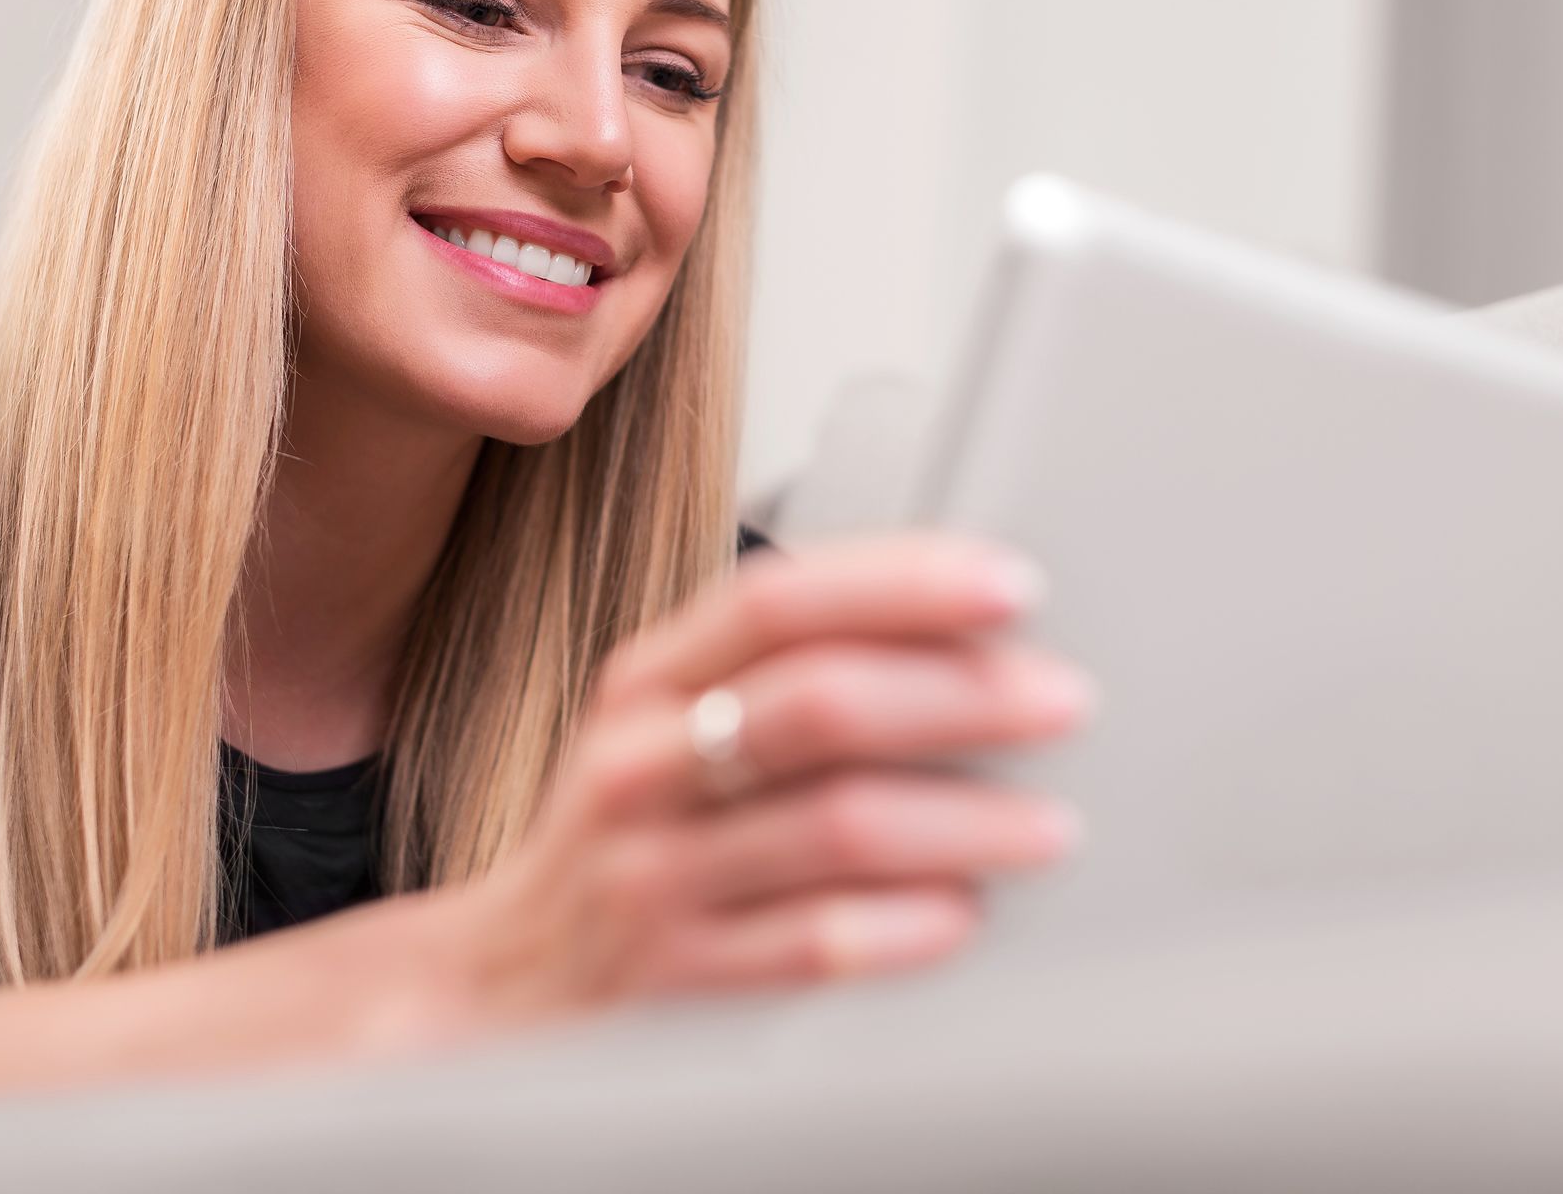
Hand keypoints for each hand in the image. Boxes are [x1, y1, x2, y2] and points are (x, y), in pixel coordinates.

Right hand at [442, 532, 1093, 1030]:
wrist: (500, 979)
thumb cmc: (625, 834)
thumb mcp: (663, 725)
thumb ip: (771, 670)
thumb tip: (953, 623)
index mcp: (646, 678)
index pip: (778, 599)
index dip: (902, 582)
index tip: (1009, 583)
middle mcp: (639, 763)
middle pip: (820, 703)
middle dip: (961, 695)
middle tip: (1062, 699)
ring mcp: (649, 870)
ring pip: (832, 825)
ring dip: (963, 821)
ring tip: (1048, 825)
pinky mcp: (671, 975)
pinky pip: (807, 944)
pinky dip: (900, 927)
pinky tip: (963, 916)